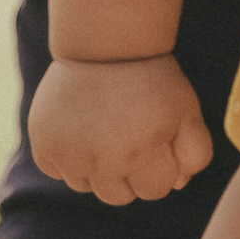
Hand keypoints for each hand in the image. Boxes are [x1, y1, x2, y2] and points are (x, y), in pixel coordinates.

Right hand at [28, 54, 213, 204]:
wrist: (104, 42)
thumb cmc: (151, 78)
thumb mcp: (187, 110)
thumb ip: (195, 154)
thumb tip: (176, 185)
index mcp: (142, 153)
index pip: (155, 191)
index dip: (159, 166)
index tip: (154, 138)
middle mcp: (103, 161)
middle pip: (119, 196)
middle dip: (128, 173)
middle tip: (127, 135)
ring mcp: (70, 154)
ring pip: (86, 186)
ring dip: (96, 168)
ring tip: (103, 130)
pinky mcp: (44, 145)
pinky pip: (57, 170)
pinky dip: (67, 157)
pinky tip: (79, 128)